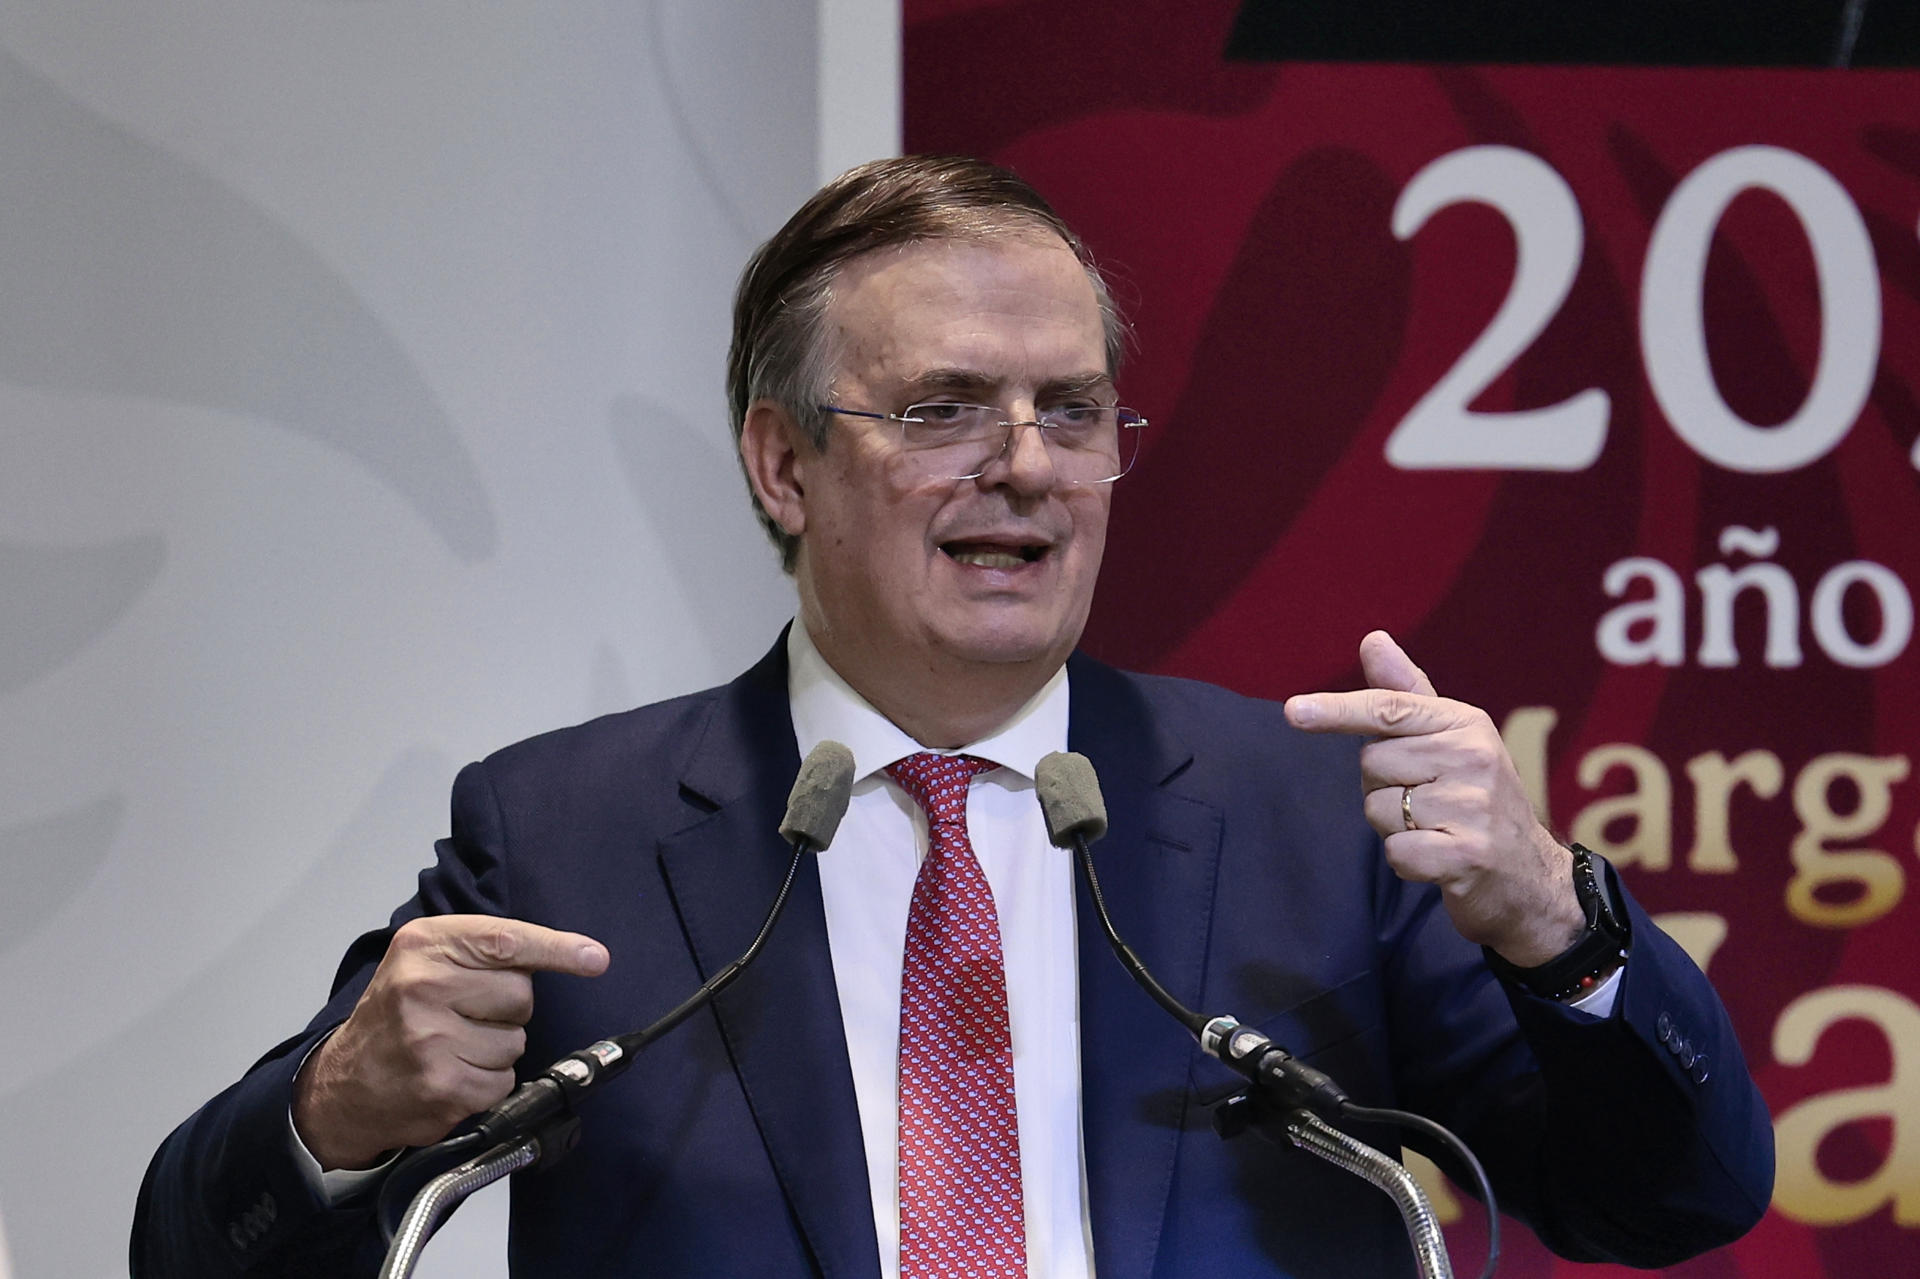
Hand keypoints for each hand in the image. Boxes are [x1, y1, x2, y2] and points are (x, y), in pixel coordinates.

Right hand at [292, 916, 608, 1169]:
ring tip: (453, 1048)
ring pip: (516, 1041)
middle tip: (464, 1016)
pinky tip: (453, 1075)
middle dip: (507, 1009)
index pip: (506, 941)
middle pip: (521, 994)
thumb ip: (487, 950)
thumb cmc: (397, 1014)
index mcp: (423, 946)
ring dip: (497, 1049)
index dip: (557, 949)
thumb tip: (583, 955)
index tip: (595, 958)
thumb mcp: (425, 960)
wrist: (344, 1083)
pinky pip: (504, 1081)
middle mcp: (423, 988)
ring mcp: (431, 1041)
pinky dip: (488, 1082)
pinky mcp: (442, 1088)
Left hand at [1284, 630, 1583, 966]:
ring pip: (1378, 809)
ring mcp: (1474, 807)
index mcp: (1465, 723)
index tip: (1293, 711)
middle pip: (1372, 764)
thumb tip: (1372, 639)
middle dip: (1384, 786)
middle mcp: (1474, 758)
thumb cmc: (1474, 797)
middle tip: (1427, 800)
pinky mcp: (1468, 855)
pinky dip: (1406, 861)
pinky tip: (1438, 858)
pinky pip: (1395, 852)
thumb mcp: (1449, 739)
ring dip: (1393, 826)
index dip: (1337, 710)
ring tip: (1436, 828)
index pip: (1389, 709)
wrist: (1528, 874)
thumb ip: (1405, 695)